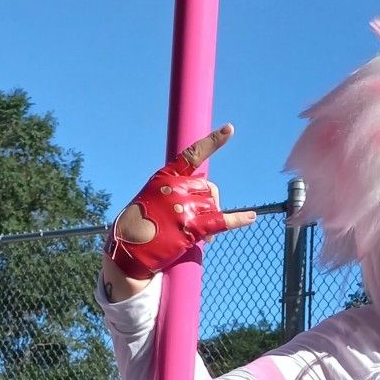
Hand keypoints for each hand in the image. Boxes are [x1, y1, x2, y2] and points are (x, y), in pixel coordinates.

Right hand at [103, 125, 256, 285]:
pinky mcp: (191, 227)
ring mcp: (184, 206)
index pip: (192, 155)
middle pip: (209, 188)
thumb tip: (200, 205)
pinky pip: (223, 221)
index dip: (213, 142)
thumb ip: (172, 194)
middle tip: (198, 223)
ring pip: (213, 207)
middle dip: (208, 204)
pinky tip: (252, 217)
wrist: (127, 250)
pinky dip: (239, 219)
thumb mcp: (150, 199)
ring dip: (210, 222)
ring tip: (197, 238)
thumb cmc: (136, 227)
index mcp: (165, 177)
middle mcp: (176, 187)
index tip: (230, 129)